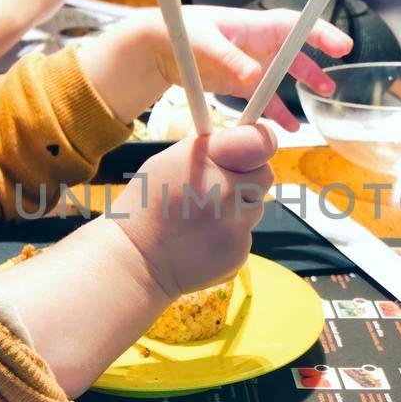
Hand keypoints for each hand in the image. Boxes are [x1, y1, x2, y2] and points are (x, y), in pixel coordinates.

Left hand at [78, 6, 354, 128]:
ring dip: (299, 91)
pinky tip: (284, 128)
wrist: (158, 45)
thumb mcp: (203, 42)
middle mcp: (258, 44)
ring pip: (282, 78)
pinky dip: (274, 111)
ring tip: (316, 105)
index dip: (321, 34)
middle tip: (331, 85)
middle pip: (295, 54)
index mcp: (255, 26)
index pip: (296, 26)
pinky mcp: (238, 83)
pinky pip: (263, 98)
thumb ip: (229, 58)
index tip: (343, 46)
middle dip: (315, 67)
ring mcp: (250, 64)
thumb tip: (255, 77)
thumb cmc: (181, 32)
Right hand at [109, 126, 276, 295]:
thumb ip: (213, 150)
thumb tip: (246, 145)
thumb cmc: (150, 204)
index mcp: (210, 160)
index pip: (261, 142)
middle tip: (218, 189)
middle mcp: (228, 191)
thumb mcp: (171, 160)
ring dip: (237, 209)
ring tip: (202, 218)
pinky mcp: (239, 251)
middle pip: (264, 175)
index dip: (259, 145)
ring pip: (255, 208)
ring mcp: (236, 225)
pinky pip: (244, 235)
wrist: (137, 259)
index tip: (251, 151)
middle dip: (246, 179)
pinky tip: (202, 239)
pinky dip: (229, 236)